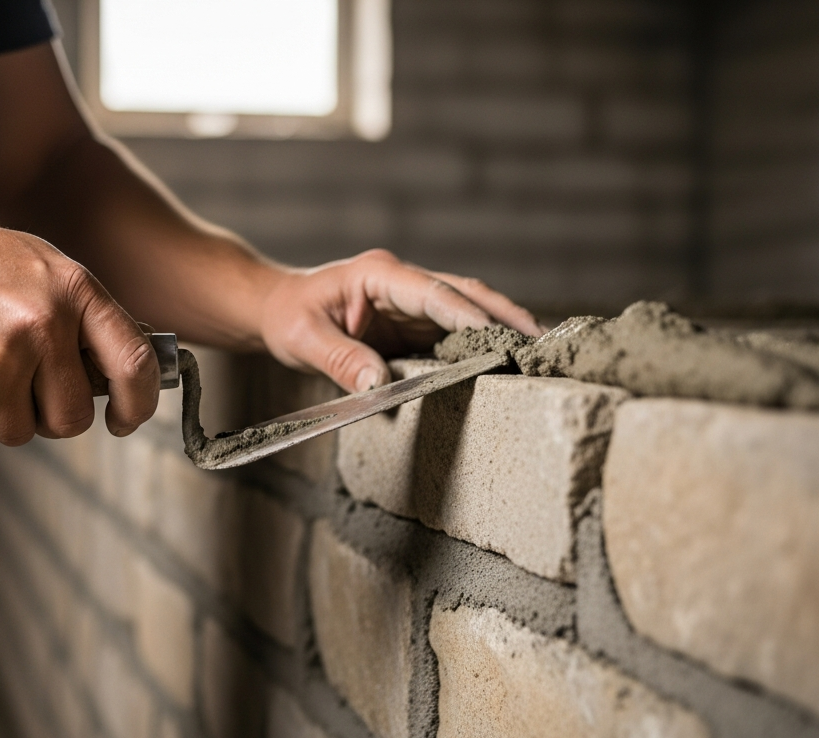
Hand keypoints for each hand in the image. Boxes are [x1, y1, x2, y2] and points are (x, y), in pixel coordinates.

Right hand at [0, 200, 159, 442]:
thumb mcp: (41, 268)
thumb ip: (84, 316)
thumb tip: (120, 375)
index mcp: (76, 290)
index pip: (134, 363)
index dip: (136, 404)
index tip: (122, 419)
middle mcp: (45, 323)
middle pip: (72, 418)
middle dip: (48, 417)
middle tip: (20, 389)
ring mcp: (1, 355)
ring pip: (20, 431)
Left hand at [259, 249, 542, 392]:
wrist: (277, 309)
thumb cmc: (288, 317)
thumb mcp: (304, 339)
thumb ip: (340, 360)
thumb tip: (377, 384)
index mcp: (378, 273)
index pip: (432, 293)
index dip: (467, 314)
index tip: (498, 336)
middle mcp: (401, 281)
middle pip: (464, 293)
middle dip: (504, 315)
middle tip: (541, 342)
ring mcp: (410, 300)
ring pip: (467, 308)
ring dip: (500, 328)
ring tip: (537, 353)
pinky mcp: (413, 321)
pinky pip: (453, 329)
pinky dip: (480, 342)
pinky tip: (504, 361)